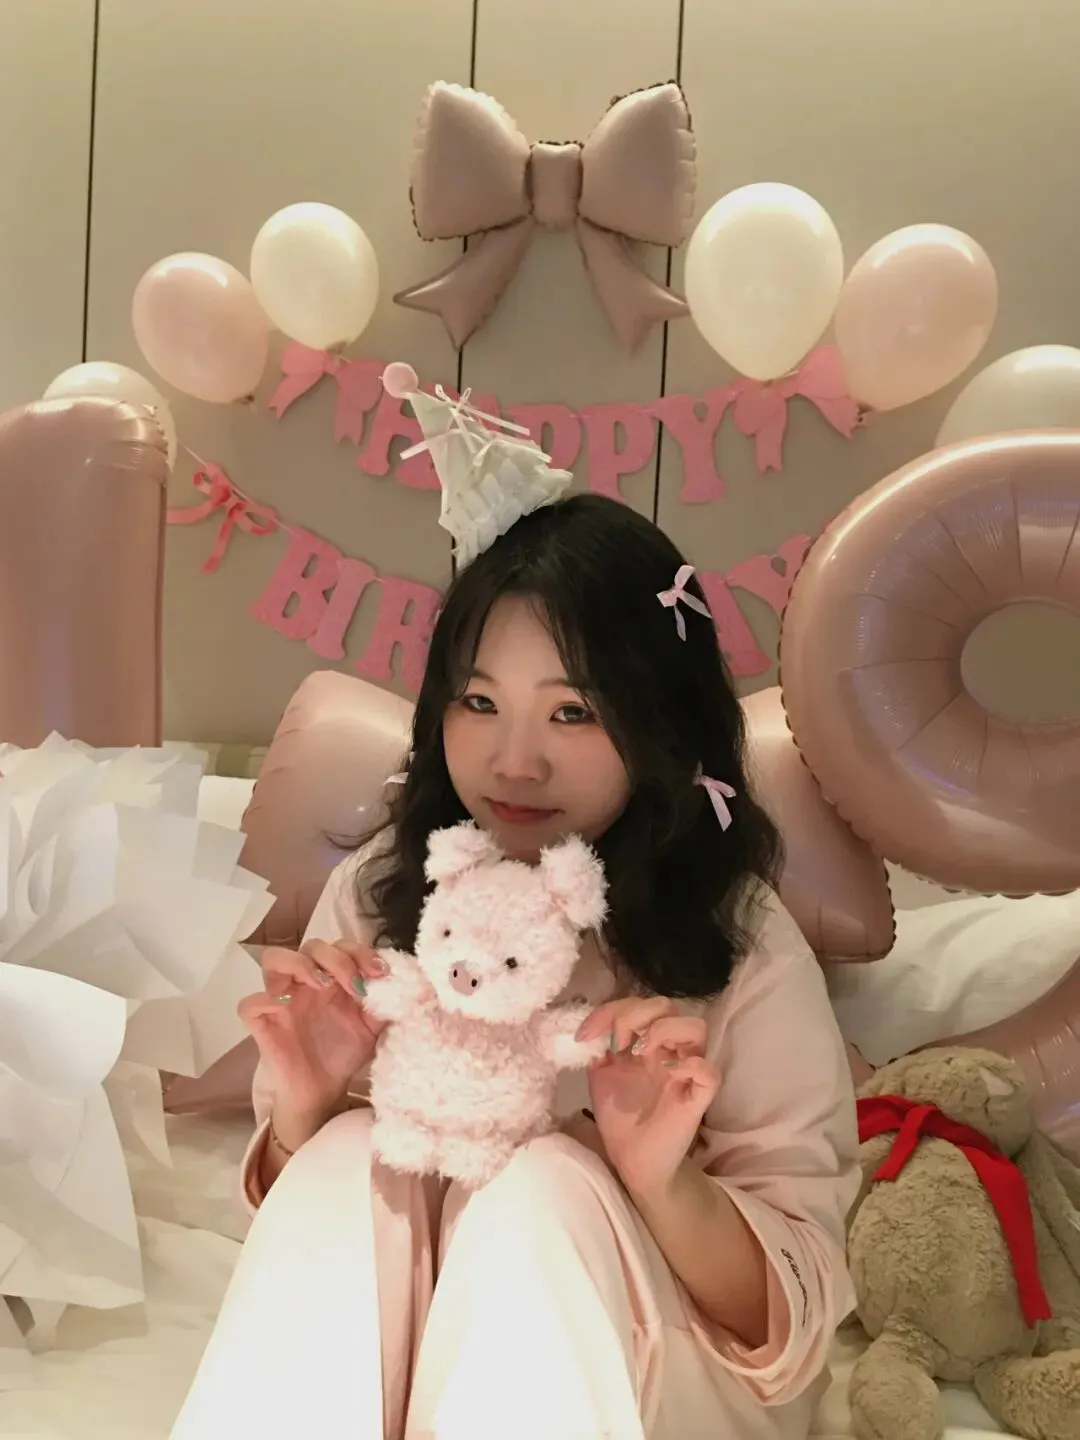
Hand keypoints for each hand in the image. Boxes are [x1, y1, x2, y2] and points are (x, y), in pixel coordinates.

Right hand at [238, 940, 388, 1119]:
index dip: (360, 951)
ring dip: (299, 963)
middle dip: (337, 958)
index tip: (379, 972)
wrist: (324, 1091)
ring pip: (273, 958)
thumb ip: (384, 1002)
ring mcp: (280, 1000)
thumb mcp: (372, 1026)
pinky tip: (287, 1006)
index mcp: (331, 978)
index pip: (340, 945)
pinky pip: (249, 1003)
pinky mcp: (262, 1024)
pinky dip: (265, 999)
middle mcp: (304, 982)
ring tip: (321, 984)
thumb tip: (403, 981)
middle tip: (356, 985)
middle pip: (310, 945)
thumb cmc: (344, 1052)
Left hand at [576, 996, 718, 1199]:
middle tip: (617, 1043)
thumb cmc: (620, 1118)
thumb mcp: (600, 1076)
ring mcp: (685, 1073)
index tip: (585, 1035)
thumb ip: (598, 1048)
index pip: (639, 1005)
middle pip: (669, 1006)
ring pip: (696, 1028)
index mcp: (646, 1043)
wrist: (632, 1161)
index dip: (611, 1010)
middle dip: (637, 1014)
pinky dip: (691, 1065)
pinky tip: (667, 1072)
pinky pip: (709, 1072)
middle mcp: (668, 1051)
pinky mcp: (697, 1099)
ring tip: (640, 1052)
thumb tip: (590, 1028)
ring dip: (664, 1029)